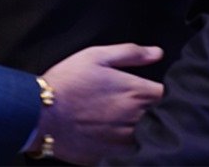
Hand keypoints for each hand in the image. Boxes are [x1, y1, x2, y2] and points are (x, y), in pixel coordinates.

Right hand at [31, 43, 163, 163]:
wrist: (41, 115)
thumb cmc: (68, 82)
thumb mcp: (96, 56)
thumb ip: (130, 53)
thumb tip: (157, 53)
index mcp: (137, 92)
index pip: (167, 94)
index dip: (158, 91)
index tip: (147, 90)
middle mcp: (138, 119)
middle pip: (160, 116)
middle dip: (150, 110)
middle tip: (128, 103)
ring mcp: (127, 141)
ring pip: (146, 135)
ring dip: (138, 127)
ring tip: (115, 118)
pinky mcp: (114, 155)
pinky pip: (129, 151)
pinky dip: (122, 143)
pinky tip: (106, 133)